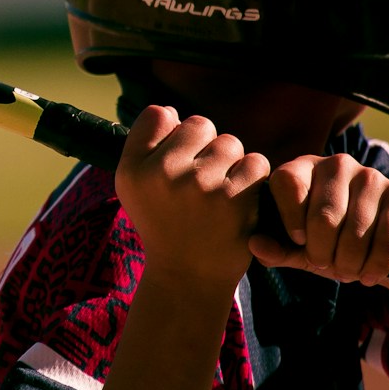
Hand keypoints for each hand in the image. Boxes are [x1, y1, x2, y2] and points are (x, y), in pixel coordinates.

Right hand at [115, 105, 272, 286]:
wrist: (188, 276)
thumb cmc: (164, 224)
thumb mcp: (134, 187)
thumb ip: (145, 143)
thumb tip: (172, 112)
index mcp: (133, 169)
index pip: (159, 115)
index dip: (173, 135)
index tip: (174, 162)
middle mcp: (162, 173)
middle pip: (200, 125)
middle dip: (205, 149)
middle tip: (198, 185)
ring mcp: (201, 185)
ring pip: (230, 143)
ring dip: (231, 165)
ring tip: (218, 197)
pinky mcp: (235, 198)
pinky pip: (255, 163)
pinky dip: (252, 181)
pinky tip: (238, 203)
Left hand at [248, 154, 388, 286]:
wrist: (382, 245)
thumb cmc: (330, 242)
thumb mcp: (299, 248)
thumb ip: (277, 248)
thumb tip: (253, 244)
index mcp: (303, 169)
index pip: (287, 181)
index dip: (290, 219)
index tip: (298, 242)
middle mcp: (337, 164)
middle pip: (324, 216)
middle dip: (323, 254)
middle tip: (326, 266)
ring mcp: (371, 176)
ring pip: (355, 231)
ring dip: (349, 264)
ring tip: (347, 271)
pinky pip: (386, 239)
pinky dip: (375, 266)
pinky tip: (370, 274)